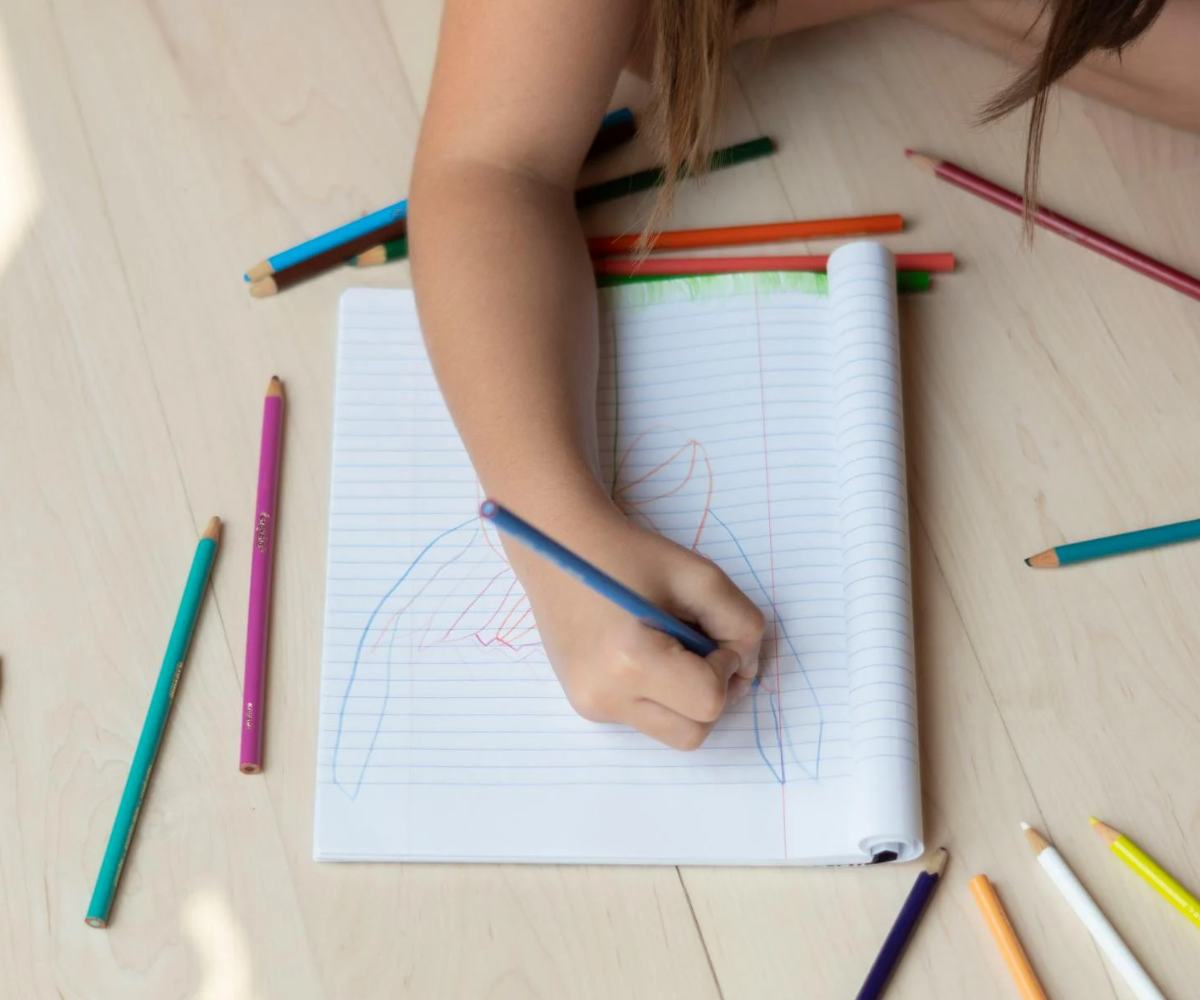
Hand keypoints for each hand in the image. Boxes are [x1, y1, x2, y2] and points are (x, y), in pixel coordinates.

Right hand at [505, 510, 764, 749]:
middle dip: (711, 692)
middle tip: (699, 645)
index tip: (709, 632)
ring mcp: (590, 706)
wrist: (562, 547)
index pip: (709, 701)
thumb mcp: (700, 577)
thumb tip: (749, 669)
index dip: (725, 667)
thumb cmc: (631, 554)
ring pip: (672, 733)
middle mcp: (604, 696)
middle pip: (695, 732)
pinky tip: (645, 653)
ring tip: (671, 649)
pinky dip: (661, 695)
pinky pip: (646, 718)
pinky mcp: (585, 706)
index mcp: (629, 662)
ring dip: (687, 699)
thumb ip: (742, 624)